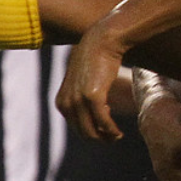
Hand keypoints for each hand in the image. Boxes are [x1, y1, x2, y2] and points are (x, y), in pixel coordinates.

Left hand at [57, 23, 128, 140]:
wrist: (102, 42)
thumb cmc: (95, 59)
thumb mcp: (82, 81)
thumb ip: (81, 96)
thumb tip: (95, 112)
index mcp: (61, 101)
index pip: (76, 127)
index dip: (92, 132)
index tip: (105, 130)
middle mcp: (67, 103)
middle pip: (84, 132)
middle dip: (99, 138)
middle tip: (113, 138)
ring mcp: (79, 101)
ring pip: (93, 132)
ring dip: (106, 137)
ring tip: (117, 136)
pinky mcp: (93, 97)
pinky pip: (104, 123)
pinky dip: (112, 131)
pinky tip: (119, 132)